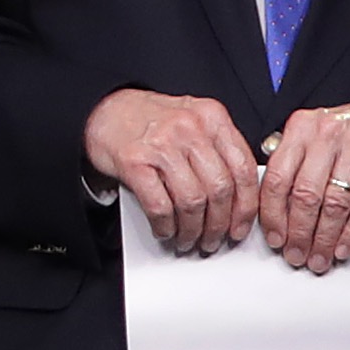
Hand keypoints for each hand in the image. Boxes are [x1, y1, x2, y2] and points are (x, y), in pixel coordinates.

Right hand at [88, 87, 258, 255]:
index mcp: (212, 117)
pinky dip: (165, 226)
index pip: (243, 168)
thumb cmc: (150, 120)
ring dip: (192, 230)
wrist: (104, 109)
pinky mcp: (134, 161)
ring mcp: (162, 143)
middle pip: (219, 189)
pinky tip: (166, 231)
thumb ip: (217, 150)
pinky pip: (160, 205)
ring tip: (188, 240)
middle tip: (213, 240)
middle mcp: (190, 127)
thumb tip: (238, 198)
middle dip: (219, 224)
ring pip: (192, 201)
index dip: (246, 206)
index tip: (241, 227)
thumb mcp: (193, 122)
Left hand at [253, 93, 349, 275]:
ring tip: (319, 259)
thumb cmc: (344, 134)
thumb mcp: (311, 136)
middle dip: (299, 233)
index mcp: (302, 127)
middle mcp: (328, 132)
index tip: (275, 239)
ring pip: (334, 203)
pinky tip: (342, 248)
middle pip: (306, 194)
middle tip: (296, 256)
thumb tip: (266, 206)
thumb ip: (288, 161)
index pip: (278, 178)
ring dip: (324, 239)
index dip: (273, 215)